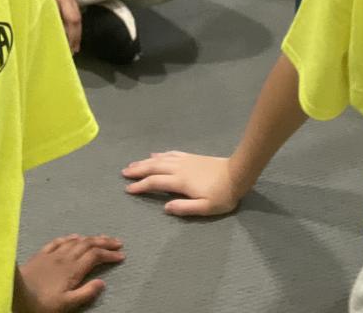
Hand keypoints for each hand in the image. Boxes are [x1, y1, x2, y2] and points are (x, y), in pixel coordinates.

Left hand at [15, 235, 124, 312]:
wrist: (16, 295)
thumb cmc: (43, 304)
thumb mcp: (67, 304)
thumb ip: (86, 293)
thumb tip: (103, 282)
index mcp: (72, 270)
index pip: (95, 256)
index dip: (109, 254)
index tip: (121, 255)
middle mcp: (64, 257)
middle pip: (88, 244)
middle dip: (104, 242)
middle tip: (117, 242)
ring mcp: (52, 254)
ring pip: (75, 241)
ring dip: (90, 238)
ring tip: (101, 238)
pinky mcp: (41, 254)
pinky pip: (58, 241)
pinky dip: (70, 237)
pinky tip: (74, 236)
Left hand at [38, 0, 80, 51]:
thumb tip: (16, 5)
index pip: (55, 16)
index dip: (56, 32)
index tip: (51, 45)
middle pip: (71, 21)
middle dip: (71, 38)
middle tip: (67, 55)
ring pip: (76, 19)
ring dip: (75, 35)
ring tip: (73, 50)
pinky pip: (76, 14)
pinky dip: (75, 27)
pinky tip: (73, 36)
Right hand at [122, 150, 242, 216]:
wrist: (238, 173)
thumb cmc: (223, 194)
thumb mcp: (206, 207)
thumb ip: (184, 208)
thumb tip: (165, 208)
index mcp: (180, 182)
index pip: (155, 183)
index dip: (141, 186)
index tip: (128, 189)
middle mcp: (179, 168)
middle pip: (154, 167)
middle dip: (138, 170)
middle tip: (124, 172)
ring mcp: (184, 161)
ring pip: (160, 159)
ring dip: (145, 161)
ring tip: (133, 164)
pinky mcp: (191, 157)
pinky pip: (171, 154)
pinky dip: (160, 154)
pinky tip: (155, 154)